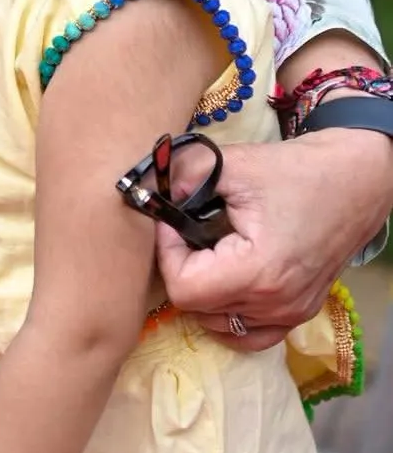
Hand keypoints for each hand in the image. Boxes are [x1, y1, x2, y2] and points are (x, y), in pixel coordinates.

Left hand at [155, 128, 392, 350]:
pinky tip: (221, 277)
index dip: (166, 253)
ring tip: (204, 248)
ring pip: (217, 322)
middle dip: (180, 265)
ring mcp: (289, 314)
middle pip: (197, 306)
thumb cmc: (292, 172)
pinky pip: (247, 332)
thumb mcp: (231, 165)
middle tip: (183, 229)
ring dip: (201, 289)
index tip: (169, 221)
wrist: (352, 182)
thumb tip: (144, 191)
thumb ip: (182, 176)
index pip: (184, 289)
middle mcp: (276, 304)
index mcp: (259, 272)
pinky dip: (226, 311)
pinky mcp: (297, 314)